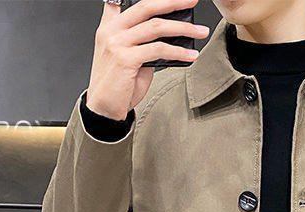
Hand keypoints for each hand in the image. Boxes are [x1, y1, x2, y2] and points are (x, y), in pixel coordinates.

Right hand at [86, 0, 208, 120]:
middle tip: (192, 1)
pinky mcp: (126, 59)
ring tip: (200, 31)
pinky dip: (178, 51)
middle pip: (147, 7)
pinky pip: (159, 50)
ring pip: (156, 27)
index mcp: (110, 26)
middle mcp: (112, 31)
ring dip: (183, 28)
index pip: (130, 2)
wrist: (104, 107)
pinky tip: (191, 54)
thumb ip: (143, 43)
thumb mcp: (129, 57)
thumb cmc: (118, 85)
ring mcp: (117, 43)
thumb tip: (170, 38)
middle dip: (173, 2)